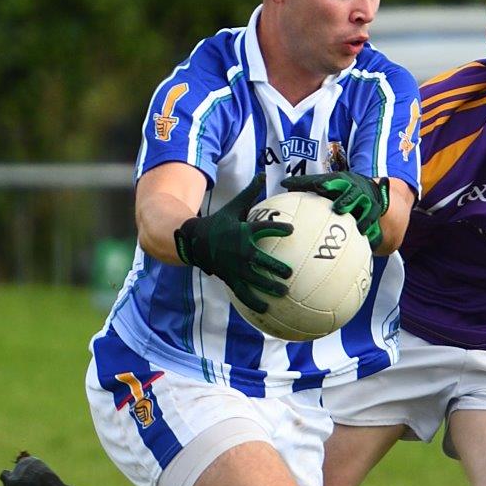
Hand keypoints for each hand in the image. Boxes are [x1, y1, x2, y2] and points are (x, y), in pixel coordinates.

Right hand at [173, 174, 293, 313]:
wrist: (193, 240)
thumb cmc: (218, 223)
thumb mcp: (234, 207)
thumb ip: (250, 193)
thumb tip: (263, 174)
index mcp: (243, 232)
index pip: (263, 229)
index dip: (277, 228)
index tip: (291, 230)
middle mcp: (240, 251)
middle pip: (261, 261)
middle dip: (276, 267)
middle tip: (290, 273)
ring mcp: (234, 267)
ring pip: (254, 280)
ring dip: (269, 287)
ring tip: (284, 293)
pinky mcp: (229, 278)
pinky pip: (243, 293)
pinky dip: (254, 302)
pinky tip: (266, 311)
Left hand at [282, 170, 389, 248]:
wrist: (369, 190)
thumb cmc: (340, 188)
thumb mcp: (326, 182)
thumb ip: (305, 184)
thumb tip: (283, 184)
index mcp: (342, 181)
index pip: (334, 181)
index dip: (328, 183)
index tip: (320, 186)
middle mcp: (356, 190)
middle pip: (353, 194)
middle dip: (347, 200)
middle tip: (339, 208)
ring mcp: (367, 202)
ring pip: (367, 209)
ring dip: (362, 217)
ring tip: (358, 227)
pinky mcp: (374, 213)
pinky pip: (373, 222)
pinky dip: (370, 229)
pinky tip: (365, 237)